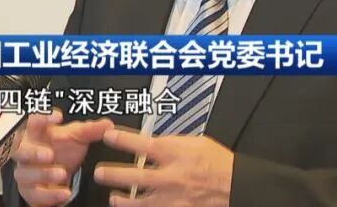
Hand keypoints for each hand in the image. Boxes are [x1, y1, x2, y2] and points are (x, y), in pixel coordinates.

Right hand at [11, 108, 113, 205]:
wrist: (59, 172)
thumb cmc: (63, 148)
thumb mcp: (77, 137)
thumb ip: (91, 130)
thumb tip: (108, 125)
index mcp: (37, 133)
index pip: (34, 121)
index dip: (42, 118)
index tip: (58, 116)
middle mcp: (27, 152)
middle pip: (19, 150)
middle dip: (32, 152)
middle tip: (49, 154)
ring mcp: (26, 172)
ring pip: (24, 174)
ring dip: (42, 175)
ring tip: (62, 174)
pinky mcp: (29, 191)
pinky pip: (32, 195)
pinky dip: (48, 196)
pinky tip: (63, 193)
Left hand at [94, 128, 233, 206]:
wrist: (236, 185)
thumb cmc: (219, 163)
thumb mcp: (196, 142)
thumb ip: (172, 144)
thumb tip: (153, 143)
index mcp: (176, 153)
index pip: (142, 144)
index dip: (122, 140)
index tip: (108, 137)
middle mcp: (172, 176)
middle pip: (134, 177)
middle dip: (112, 175)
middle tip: (99, 172)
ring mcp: (173, 198)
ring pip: (140, 203)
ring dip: (123, 202)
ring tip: (112, 198)